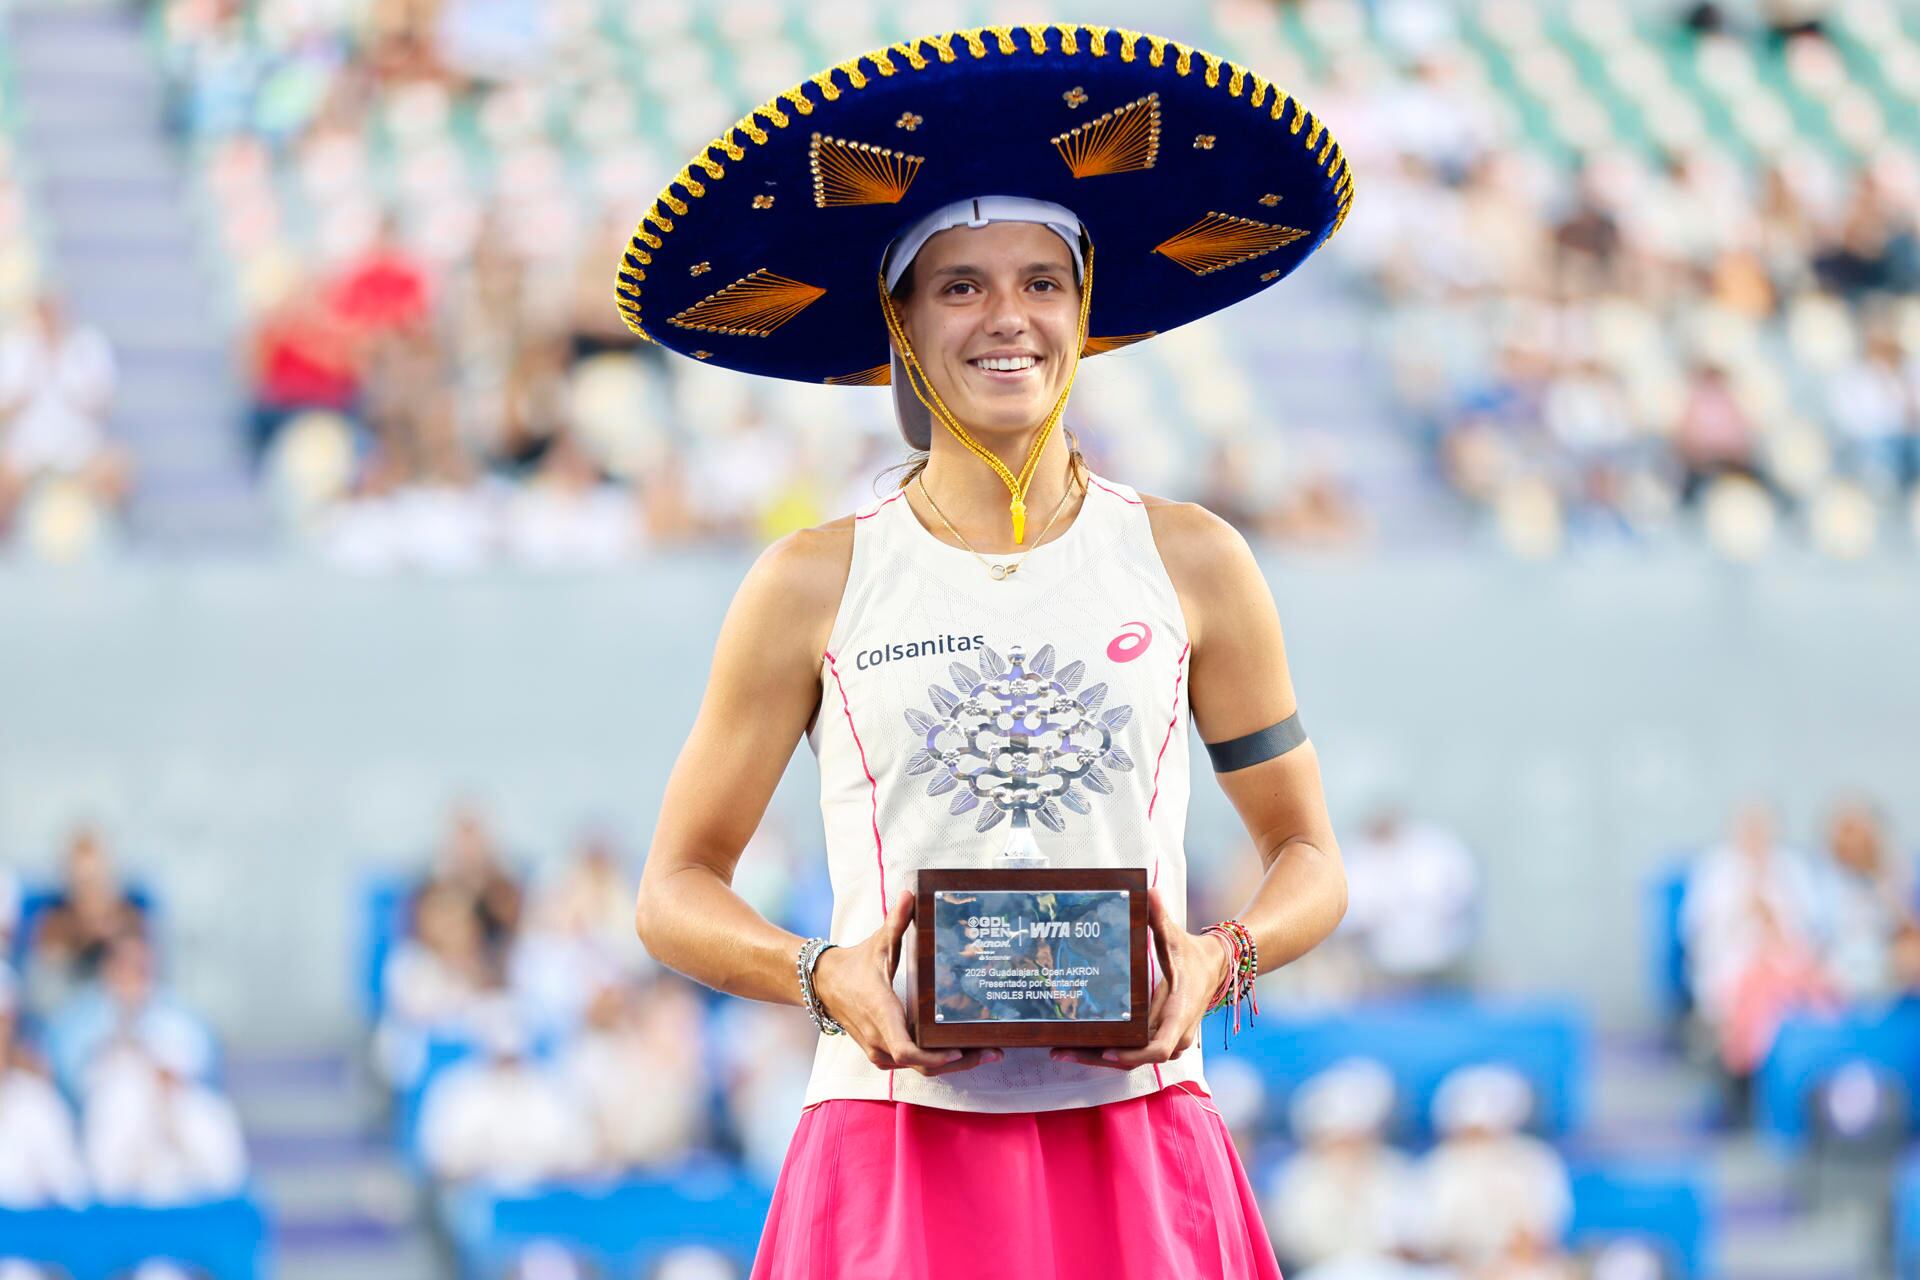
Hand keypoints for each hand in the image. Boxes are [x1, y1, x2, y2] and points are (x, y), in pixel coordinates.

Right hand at [810, 889, 1001, 1077]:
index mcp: (880, 1012)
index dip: (933, 1056)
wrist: (824, 983)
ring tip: (983, 1051)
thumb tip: (910, 893)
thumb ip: (896, 921)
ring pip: (918, 1069)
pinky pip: (911, 1065)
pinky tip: (960, 1051)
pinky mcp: (882, 1054)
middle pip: (921, 1065)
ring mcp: (879, 1049)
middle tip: (992, 1051)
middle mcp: (879, 1037)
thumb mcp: (878, 943)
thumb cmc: (854, 965)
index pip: (905, 1050)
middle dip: (958, 1062)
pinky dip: (936, 1062)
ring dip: (950, 1065)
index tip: (958, 1049)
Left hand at [1050, 887, 1229, 1070]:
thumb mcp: (1176, 938)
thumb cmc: (1192, 955)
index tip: (1107, 1051)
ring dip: (1097, 1058)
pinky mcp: (1156, 1039)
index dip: (1132, 1053)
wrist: (1213, 968)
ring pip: (1131, 1060)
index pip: (1159, 1047)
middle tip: (1062, 1052)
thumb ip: (1161, 918)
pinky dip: (1106, 1051)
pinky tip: (1078, 1046)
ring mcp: (1165, 1041)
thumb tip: (1150, 892)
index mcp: (1179, 1013)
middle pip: (1135, 1059)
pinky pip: (1131, 1052)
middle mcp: (1174, 1034)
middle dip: (1098, 1058)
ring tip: (1061, 1051)